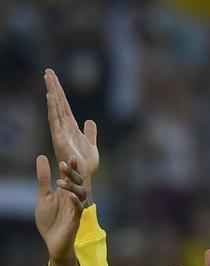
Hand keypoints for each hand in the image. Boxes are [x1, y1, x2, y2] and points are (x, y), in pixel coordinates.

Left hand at [35, 156, 86, 265]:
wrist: (53, 243)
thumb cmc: (50, 221)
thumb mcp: (44, 196)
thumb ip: (44, 178)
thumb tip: (42, 157)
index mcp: (67, 193)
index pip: (72, 177)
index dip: (72, 167)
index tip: (69, 157)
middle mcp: (74, 200)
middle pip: (79, 183)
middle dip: (73, 173)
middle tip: (65, 163)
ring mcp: (76, 210)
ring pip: (81, 195)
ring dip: (72, 187)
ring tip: (61, 180)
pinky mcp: (76, 221)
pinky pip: (79, 210)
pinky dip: (75, 203)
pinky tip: (69, 196)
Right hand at [44, 69, 98, 193]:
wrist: (84, 179)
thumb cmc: (86, 165)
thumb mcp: (91, 145)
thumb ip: (90, 133)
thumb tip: (89, 121)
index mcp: (70, 128)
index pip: (64, 106)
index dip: (59, 93)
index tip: (54, 78)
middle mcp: (63, 128)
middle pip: (58, 104)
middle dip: (53, 88)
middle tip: (48, 71)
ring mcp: (60, 133)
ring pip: (55, 109)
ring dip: (52, 94)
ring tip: (48, 78)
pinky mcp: (60, 139)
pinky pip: (55, 120)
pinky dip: (53, 108)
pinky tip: (51, 96)